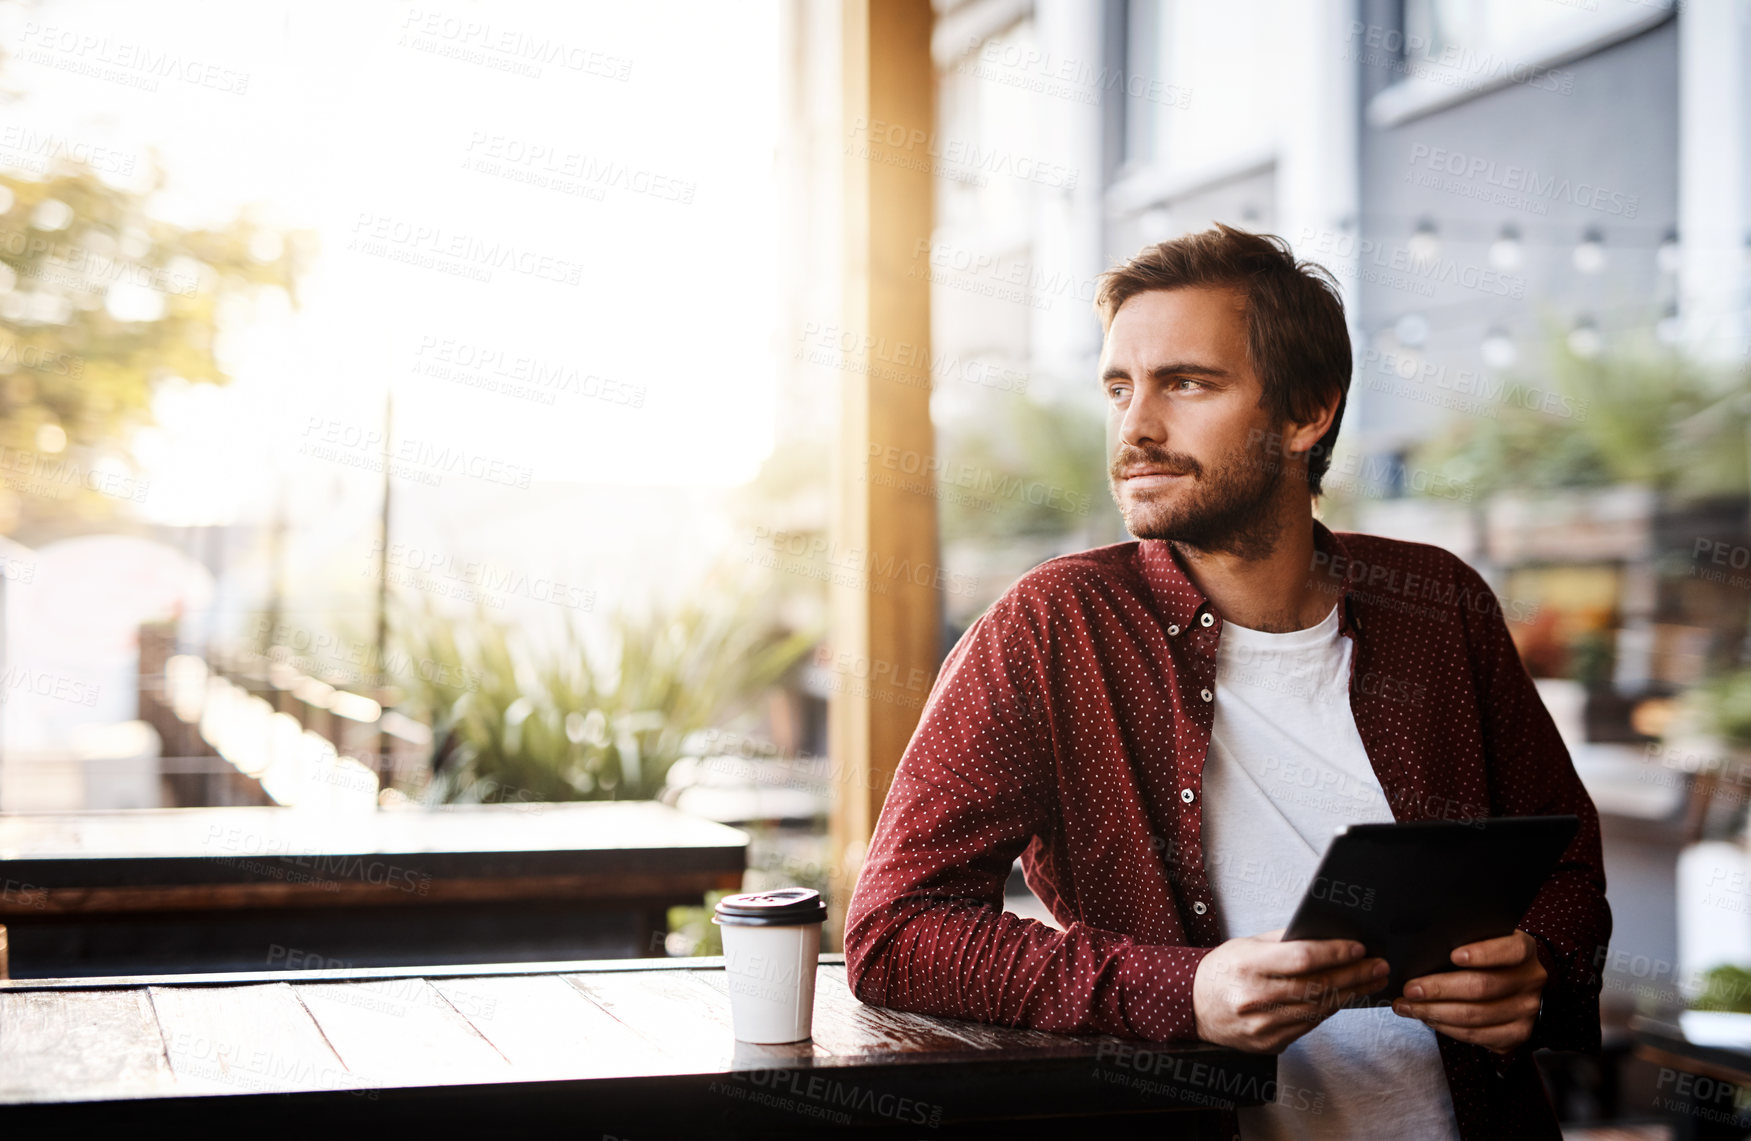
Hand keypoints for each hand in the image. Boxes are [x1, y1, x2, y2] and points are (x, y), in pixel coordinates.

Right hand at [1192, 928, 1389, 1053]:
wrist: (1193, 1005)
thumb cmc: (1222, 970)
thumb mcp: (1247, 945)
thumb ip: (1285, 940)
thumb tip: (1327, 935)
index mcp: (1247, 966)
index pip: (1301, 958)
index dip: (1335, 953)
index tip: (1358, 948)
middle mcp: (1254, 998)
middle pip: (1316, 986)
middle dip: (1354, 975)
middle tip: (1378, 966)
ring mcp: (1262, 1025)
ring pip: (1317, 1009)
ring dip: (1349, 994)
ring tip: (1370, 982)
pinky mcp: (1269, 1043)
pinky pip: (1308, 1024)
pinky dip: (1329, 1010)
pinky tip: (1344, 998)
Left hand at [1392, 929, 1545, 1053]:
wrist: (1514, 982)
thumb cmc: (1488, 957)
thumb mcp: (1483, 938)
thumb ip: (1464, 939)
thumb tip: (1423, 951)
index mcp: (1525, 950)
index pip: (1510, 950)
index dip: (1482, 953)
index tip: (1453, 956)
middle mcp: (1530, 981)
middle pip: (1482, 988)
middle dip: (1439, 989)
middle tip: (1411, 989)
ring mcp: (1526, 1011)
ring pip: (1475, 1016)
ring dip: (1435, 1012)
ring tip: (1408, 1006)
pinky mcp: (1516, 1034)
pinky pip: (1476, 1036)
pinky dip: (1446, 1028)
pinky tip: (1428, 1018)